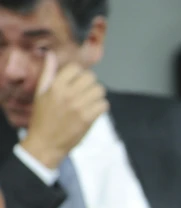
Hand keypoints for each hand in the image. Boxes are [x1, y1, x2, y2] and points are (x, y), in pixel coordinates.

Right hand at [19, 52, 108, 168]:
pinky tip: (93, 110)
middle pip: (91, 77)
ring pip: (100, 90)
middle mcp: (68, 94)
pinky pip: (104, 105)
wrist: (46, 143)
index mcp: (55, 86)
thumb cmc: (42, 118)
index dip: (78, 73)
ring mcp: (79, 107)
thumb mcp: (40, 94)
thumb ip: (47, 73)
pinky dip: (101, 107)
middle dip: (90, 83)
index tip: (75, 81)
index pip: (76, 68)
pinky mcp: (88, 118)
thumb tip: (51, 54)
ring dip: (97, 95)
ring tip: (89, 101)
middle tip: (84, 92)